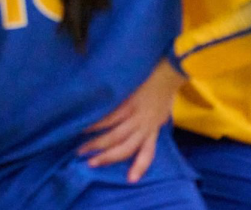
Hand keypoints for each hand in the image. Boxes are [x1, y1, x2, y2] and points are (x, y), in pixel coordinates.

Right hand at [80, 59, 187, 180]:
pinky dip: (95, 123)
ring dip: (96, 144)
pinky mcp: (127, 103)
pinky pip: (109, 117)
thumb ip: (153, 121)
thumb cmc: (165, 87)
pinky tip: (83, 126)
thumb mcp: (163, 110)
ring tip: (80, 148)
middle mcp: (144, 126)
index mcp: (154, 128)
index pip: (148, 153)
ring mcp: (135, 115)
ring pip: (114, 135)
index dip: (139, 167)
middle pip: (125, 148)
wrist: (169, 71)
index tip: (130, 180)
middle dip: (107, 158)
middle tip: (90, 164)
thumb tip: (144, 125)